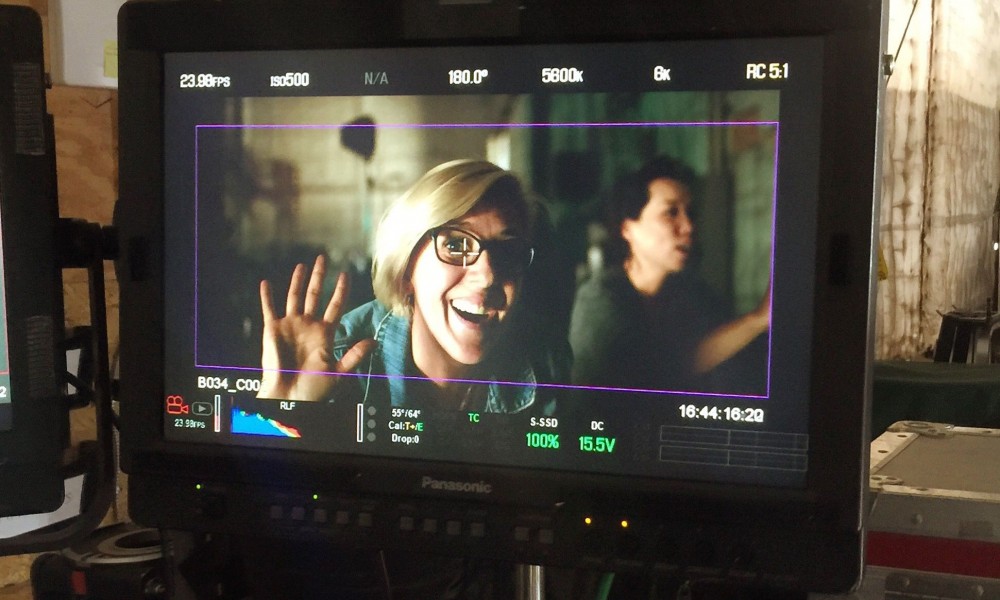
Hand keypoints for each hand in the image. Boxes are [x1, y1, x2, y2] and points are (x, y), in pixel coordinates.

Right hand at [258, 255, 374, 400]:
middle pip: (315, 295)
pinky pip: (269, 309)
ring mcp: (291, 325)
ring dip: (297, 282)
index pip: (336, 305)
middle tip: (323, 258)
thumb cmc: (314, 388)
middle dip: (319, 277)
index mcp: (325, 333)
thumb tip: (373, 340)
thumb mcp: (338, 372)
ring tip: (302, 266)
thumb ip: (354, 355)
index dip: (340, 290)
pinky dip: (267, 296)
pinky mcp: (273, 329)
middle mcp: (308, 325)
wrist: (289, 397)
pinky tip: (266, 283)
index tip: (346, 274)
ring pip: (294, 297)